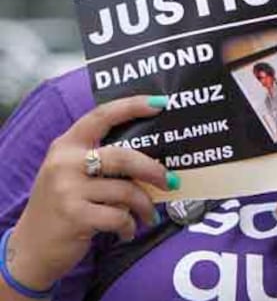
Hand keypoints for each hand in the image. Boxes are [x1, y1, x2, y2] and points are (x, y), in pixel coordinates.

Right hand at [5, 96, 174, 291]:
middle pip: (123, 157)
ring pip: (126, 191)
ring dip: (144, 206)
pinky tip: (126, 231)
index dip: (132, 106)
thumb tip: (152, 159)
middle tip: (171, 181)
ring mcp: (68, 189)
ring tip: (148, 215)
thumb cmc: (62, 206)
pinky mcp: (75, 216)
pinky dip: (129, 226)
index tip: (161, 102)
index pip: (102, 116)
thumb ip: (101, 161)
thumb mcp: (71, 174)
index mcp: (66, 145)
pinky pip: (119, 217)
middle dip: (153, 170)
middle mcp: (65, 163)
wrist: (31, 248)